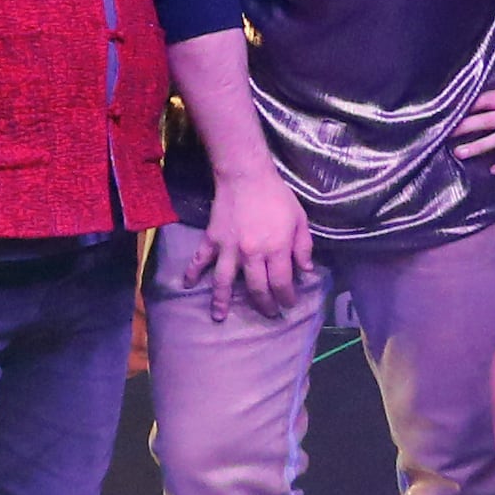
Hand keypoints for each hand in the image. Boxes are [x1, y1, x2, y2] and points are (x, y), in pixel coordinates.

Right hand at [201, 169, 314, 317]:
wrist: (246, 177)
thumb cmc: (277, 197)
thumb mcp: (300, 220)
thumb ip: (303, 247)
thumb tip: (306, 271)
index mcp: (276, 249)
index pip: (281, 282)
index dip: (286, 297)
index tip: (288, 305)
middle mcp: (252, 254)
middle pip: (256, 288)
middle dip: (264, 305)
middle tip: (268, 314)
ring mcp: (229, 249)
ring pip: (225, 282)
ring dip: (222, 301)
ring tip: (219, 317)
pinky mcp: (212, 240)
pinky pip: (200, 260)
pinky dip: (193, 273)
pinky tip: (188, 285)